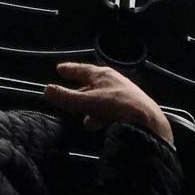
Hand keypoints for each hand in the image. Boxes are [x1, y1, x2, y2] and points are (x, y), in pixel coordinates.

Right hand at [44, 63, 171, 145]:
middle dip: (80, 92)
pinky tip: (98, 125)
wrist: (148, 122)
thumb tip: (46, 90)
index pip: (81, 69)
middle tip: (68, 95)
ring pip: (101, 99)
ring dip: (91, 108)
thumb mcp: (88, 102)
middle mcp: (113, 81)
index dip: (70, 69)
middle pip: (91, 84)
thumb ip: (66, 97)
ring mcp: (123, 95)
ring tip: (85, 120)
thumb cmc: (117, 106)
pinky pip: (110, 110)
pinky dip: (101, 116)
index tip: (59, 69)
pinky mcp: (131, 109)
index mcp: (102, 74)